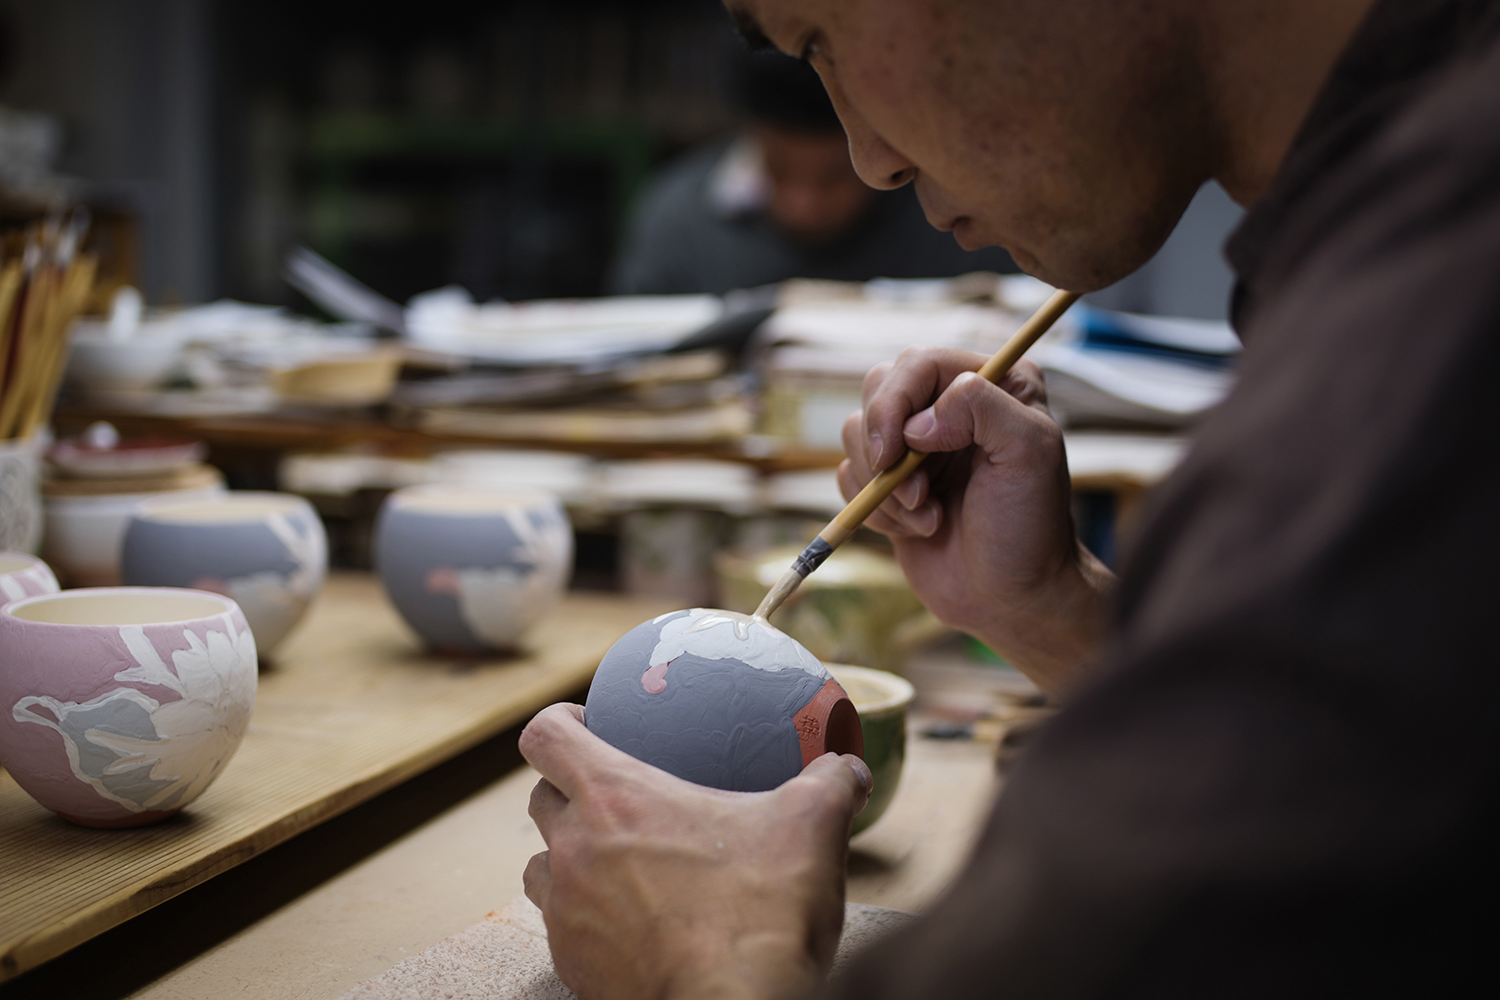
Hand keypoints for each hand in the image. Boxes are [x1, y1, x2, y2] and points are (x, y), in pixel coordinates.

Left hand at [521, 703, 872, 999]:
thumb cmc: (761, 914)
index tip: (588, 722)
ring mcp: (567, 912)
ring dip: (569, 857)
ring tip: (619, 862)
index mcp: (615, 797)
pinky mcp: (574, 965)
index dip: (560, 721)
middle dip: (568, 790)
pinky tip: (636, 922)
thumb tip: (849, 767)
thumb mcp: (811, 829)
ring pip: (542, 867)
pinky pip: (565, 928)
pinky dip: (590, 917)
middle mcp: (574, 850)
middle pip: (539, 799)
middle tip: (614, 795)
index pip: (546, 736)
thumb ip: (830, 784)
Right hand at [838, 347, 1113, 693]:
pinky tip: (917, 529)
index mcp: (993, 383)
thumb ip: (983, 407)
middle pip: (879, 388)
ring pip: (857, 433)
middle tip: (917, 492)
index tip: (903, 450)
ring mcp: (918, 445)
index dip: (899, 402)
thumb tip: (919, 422)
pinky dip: (874, 508)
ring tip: (928, 516)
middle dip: (886, 445)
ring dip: (886, 486)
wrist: (1009, 597)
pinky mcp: (890, 483)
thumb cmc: (1029, 527)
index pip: (920, 363)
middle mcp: (951, 406)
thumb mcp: (1029, 452)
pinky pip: (850, 474)